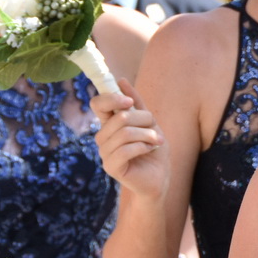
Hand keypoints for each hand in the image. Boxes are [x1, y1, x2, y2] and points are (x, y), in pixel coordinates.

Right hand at [93, 78, 167, 199]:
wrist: (159, 177)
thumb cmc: (153, 149)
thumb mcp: (149, 122)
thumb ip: (136, 104)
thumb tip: (121, 80)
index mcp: (109, 124)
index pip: (97, 104)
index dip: (111, 98)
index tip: (128, 102)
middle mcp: (103, 137)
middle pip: (119, 117)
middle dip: (144, 120)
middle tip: (155, 130)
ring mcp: (105, 153)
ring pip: (124, 133)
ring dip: (147, 135)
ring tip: (156, 142)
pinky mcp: (110, 167)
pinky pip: (126, 149)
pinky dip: (143, 147)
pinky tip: (149, 150)